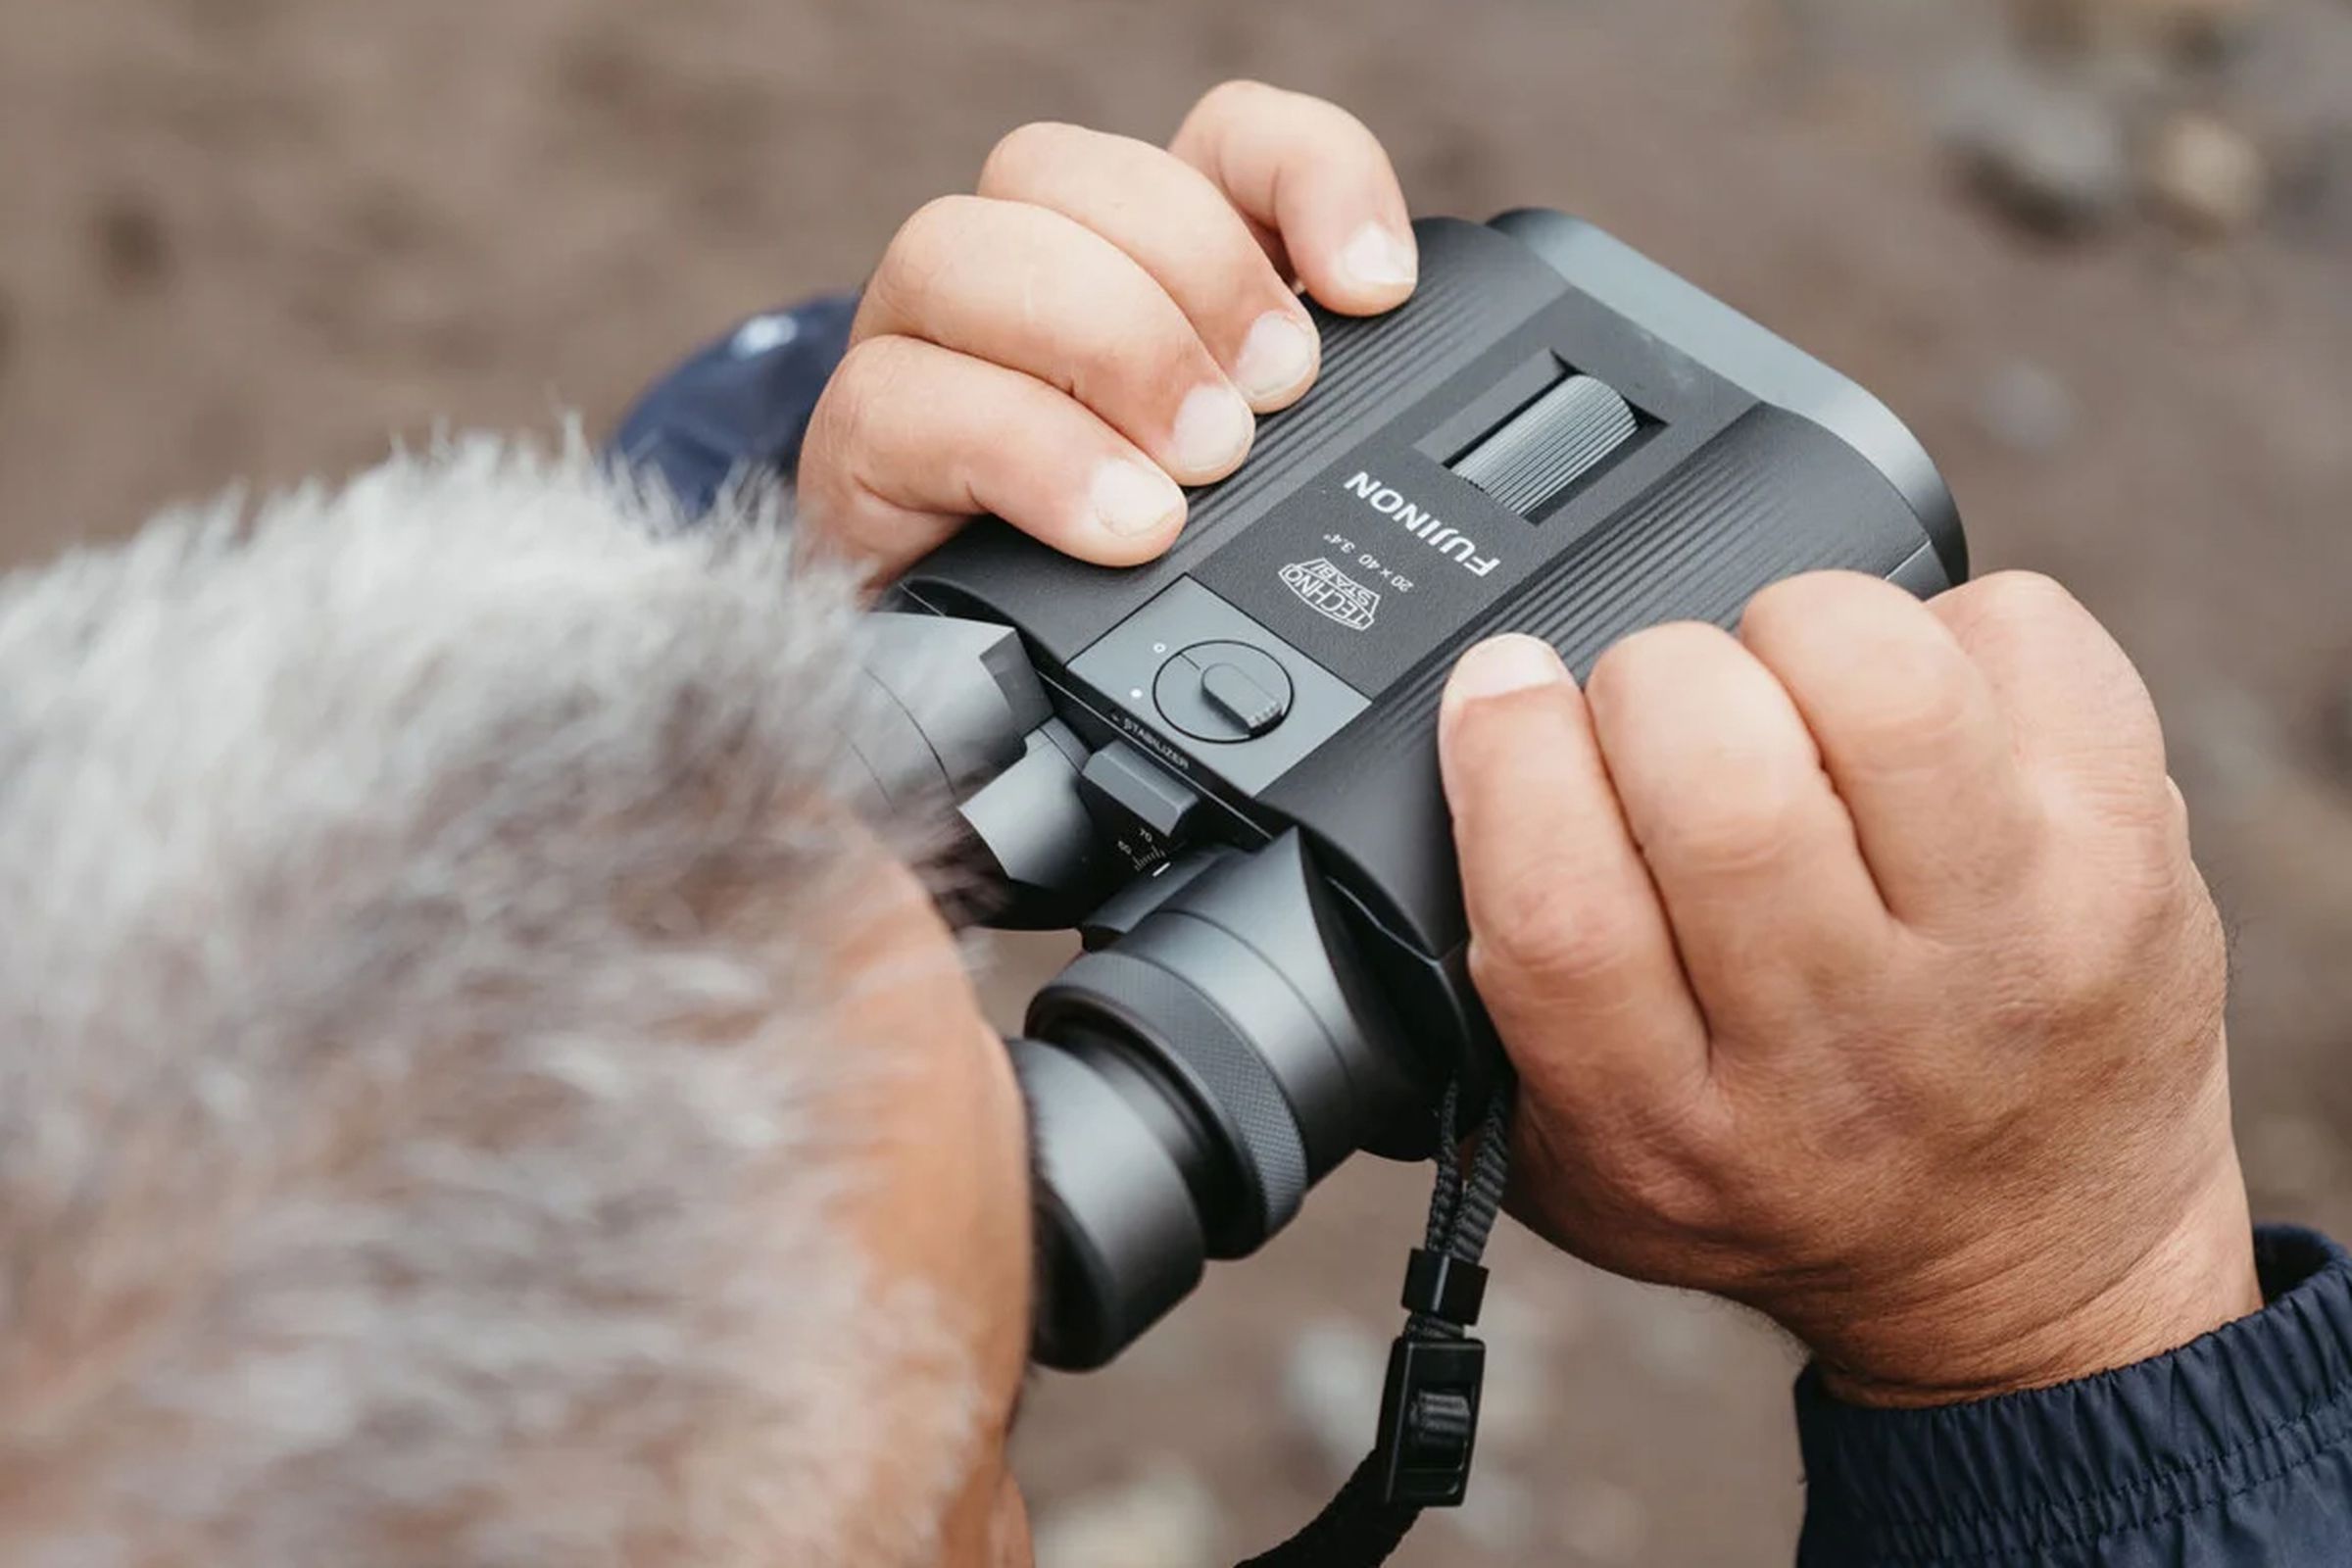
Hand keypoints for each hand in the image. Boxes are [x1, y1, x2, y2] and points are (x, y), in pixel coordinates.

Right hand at [797, 81, 1417, 580]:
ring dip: (1102, 344)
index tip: (1375, 289)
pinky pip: (897, 399)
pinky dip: (1029, 454)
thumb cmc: (1120, 581)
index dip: (1301, 177)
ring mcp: (917, 350)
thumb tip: (1388, 375)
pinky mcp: (857, 450)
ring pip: (956, 247)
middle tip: (1272, 401)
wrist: (971, 693)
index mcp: (1129, 262)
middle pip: (1063, 170)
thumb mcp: (1248, 499)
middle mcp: (1011, 276)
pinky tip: (1117, 524)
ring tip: (1193, 468)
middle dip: (1193, 274)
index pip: (1211, 139)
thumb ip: (1302, 427)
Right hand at [1437, 570, 2259, 1405]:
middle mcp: (1842, 1040)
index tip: (1498, 691)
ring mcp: (2005, 941)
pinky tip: (1918, 702)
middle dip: (1646, 682)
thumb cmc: (1785, 1187)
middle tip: (1656, 710)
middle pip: (1716, 782)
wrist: (2031, 1270)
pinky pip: (2024, 636)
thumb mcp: (1582, 1171)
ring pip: (1880, 684)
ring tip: (1789, 684)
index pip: (1559, 909)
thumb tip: (1399, 807)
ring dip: (1796, 629)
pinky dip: (1948, 619)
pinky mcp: (2124, 855)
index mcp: (1672, 1121)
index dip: (1503, 752)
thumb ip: (1482, 1026)